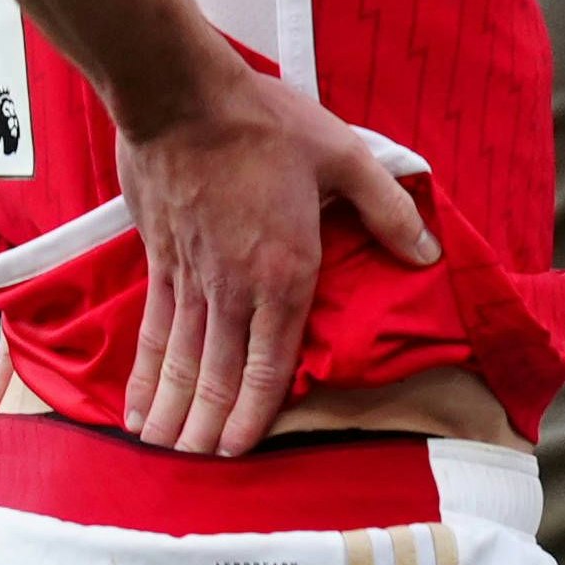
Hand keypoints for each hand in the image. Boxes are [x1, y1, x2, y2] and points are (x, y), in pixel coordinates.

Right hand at [115, 52, 435, 456]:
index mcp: (285, 272)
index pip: (272, 362)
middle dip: (209, 427)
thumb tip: (428, 253)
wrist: (181, 96)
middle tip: (198, 468)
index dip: (257, 413)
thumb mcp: (345, 157)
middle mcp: (234, 288)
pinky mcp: (161, 260)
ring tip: (163, 452)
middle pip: (221, 374)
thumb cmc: (266, 124)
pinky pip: (154, 329)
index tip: (241, 450)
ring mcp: (191, 278)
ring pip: (183, 361)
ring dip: (174, 411)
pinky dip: (145, 372)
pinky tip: (136, 404)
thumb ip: (387, 209)